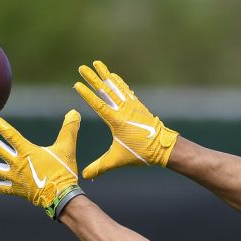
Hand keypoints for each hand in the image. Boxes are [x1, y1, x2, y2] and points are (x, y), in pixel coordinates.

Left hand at [0, 110, 82, 217]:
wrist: (60, 196)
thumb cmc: (63, 171)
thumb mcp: (67, 147)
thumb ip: (69, 129)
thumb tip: (74, 112)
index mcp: (27, 151)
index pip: (9, 134)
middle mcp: (17, 163)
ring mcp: (15, 177)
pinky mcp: (18, 190)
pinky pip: (3, 188)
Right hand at [73, 60, 178, 178]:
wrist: (163, 148)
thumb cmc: (140, 153)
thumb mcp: (117, 160)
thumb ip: (100, 167)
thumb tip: (84, 175)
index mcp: (116, 120)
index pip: (98, 104)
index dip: (87, 94)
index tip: (77, 84)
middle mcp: (123, 110)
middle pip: (106, 90)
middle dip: (93, 78)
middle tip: (82, 67)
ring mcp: (132, 106)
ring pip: (116, 87)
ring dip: (106, 75)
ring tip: (98, 64)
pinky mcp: (137, 106)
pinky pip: (126, 91)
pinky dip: (119, 83)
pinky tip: (115, 77)